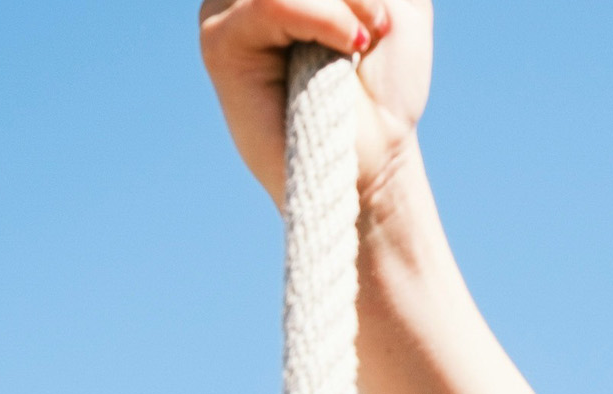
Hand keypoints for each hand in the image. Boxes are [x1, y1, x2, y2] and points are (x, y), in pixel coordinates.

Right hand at [199, 0, 432, 206]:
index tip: (374, 16)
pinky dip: (322, 17)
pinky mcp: (219, 43)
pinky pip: (269, 1)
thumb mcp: (393, 0)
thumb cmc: (382, 84)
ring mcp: (225, 7)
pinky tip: (349, 46)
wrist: (376, 158)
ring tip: (366, 37)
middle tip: (378, 22)